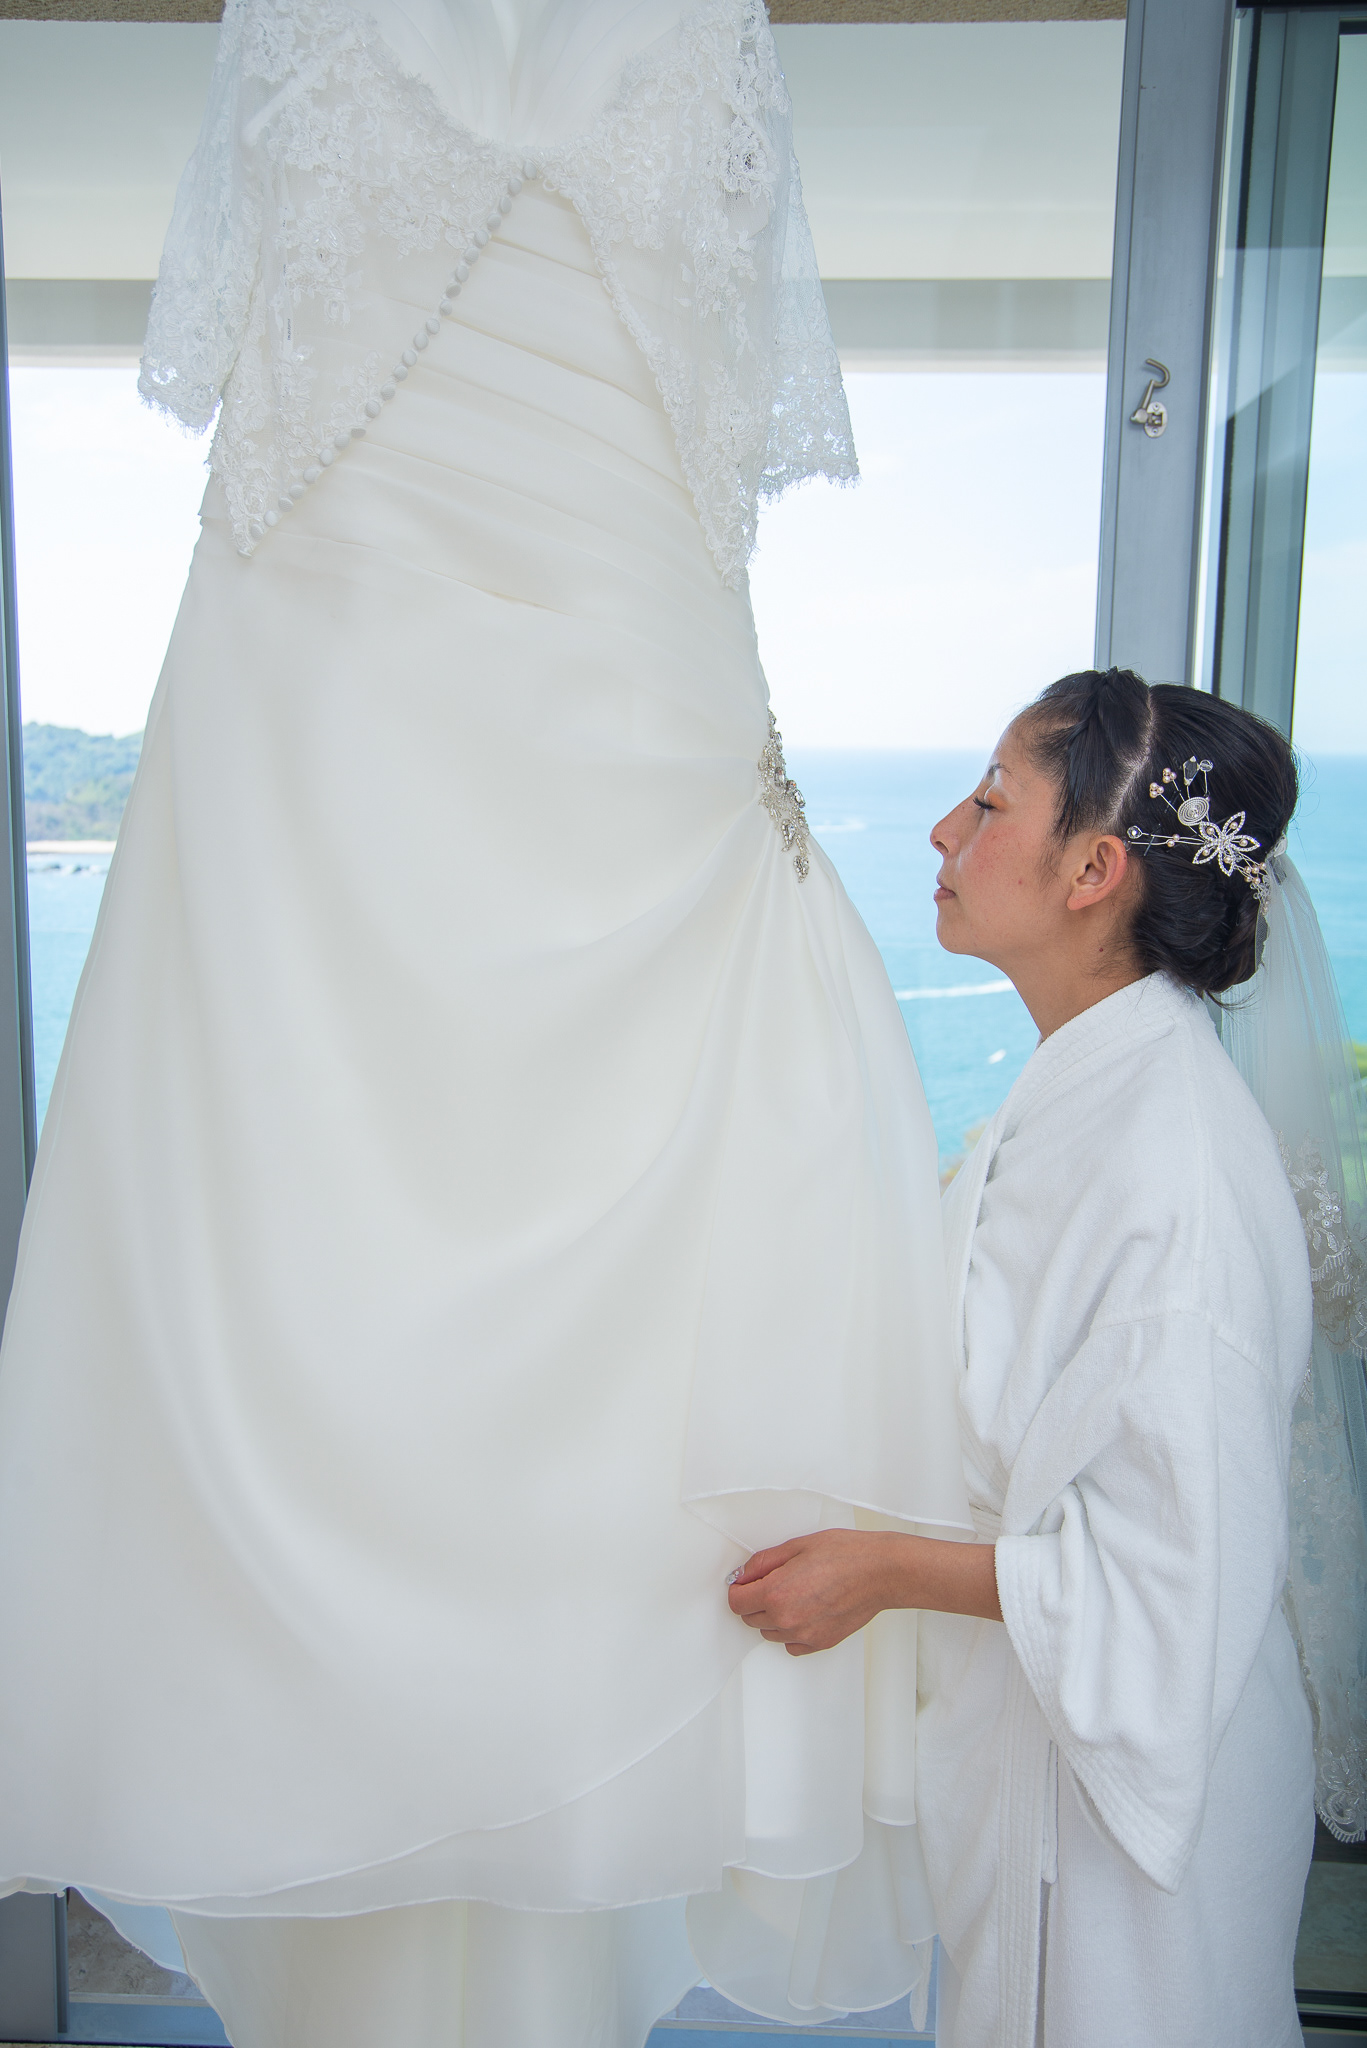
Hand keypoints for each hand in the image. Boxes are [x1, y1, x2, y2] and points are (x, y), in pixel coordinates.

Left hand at [726, 1530, 897, 1655]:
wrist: (880, 1572)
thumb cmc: (845, 1555)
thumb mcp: (796, 1546)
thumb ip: (763, 1562)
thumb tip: (743, 1574)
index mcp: (776, 1593)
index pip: (737, 1602)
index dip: (739, 1589)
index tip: (746, 1582)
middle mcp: (787, 1619)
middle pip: (750, 1618)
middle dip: (754, 1600)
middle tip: (773, 1582)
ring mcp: (804, 1635)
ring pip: (769, 1633)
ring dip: (772, 1617)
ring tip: (794, 1594)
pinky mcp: (820, 1643)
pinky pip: (791, 1644)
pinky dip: (791, 1631)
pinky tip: (804, 1611)